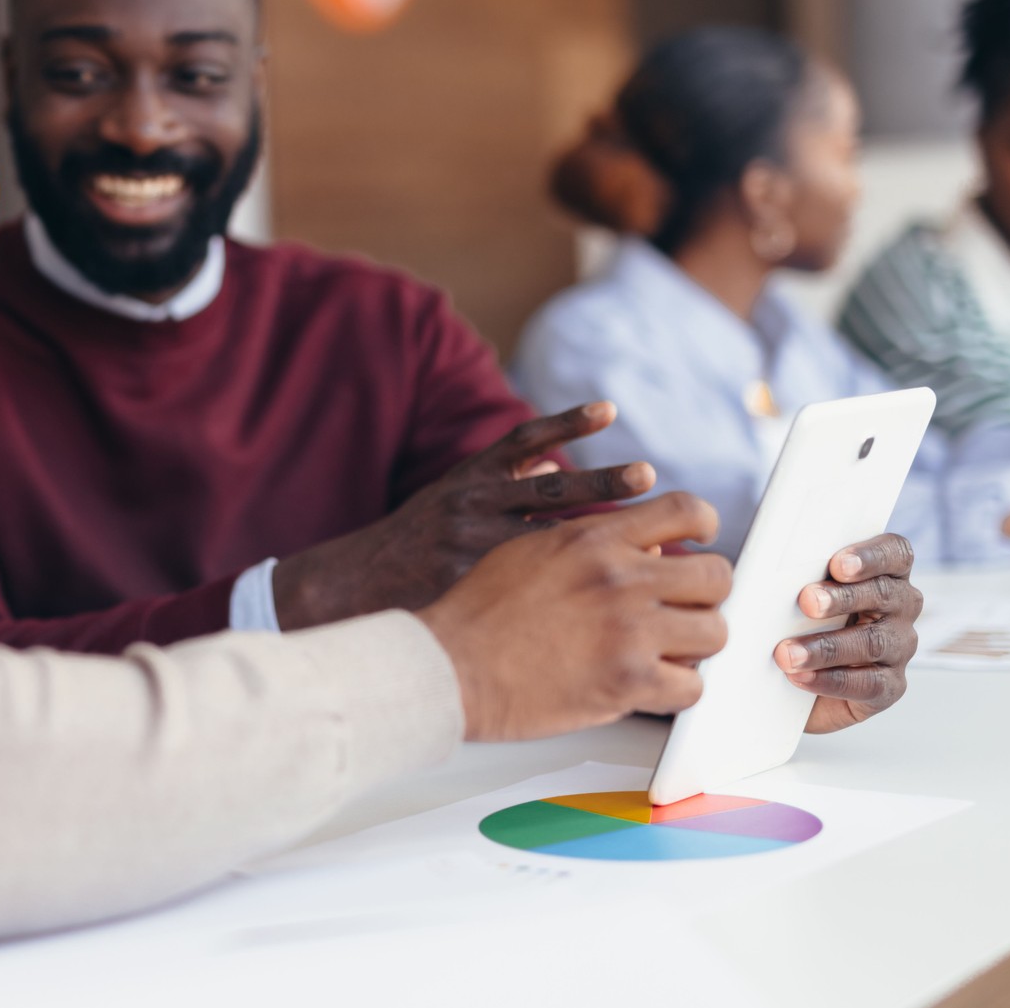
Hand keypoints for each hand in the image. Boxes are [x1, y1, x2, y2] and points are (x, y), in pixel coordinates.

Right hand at [270, 402, 652, 629]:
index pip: (521, 441)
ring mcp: (472, 549)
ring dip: (600, 539)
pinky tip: (610, 599)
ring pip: (547, 542)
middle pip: (547, 491)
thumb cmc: (417, 540)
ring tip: (651, 541)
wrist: (358, 582)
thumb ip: (501, 481)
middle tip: (648, 475)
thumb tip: (553, 464)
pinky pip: (530, 589)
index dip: (566, 424)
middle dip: (602, 484)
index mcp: (468, 479)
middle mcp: (471, 507)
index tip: (610, 410)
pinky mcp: (472, 589)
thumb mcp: (451, 498)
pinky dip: (573, 591)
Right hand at [419, 493, 730, 741]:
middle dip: (707, 594)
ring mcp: (627, 630)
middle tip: (689, 608)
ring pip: (714, 631)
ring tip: (671, 651)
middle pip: (715, 573)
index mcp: (593, 539)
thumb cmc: (477, 613)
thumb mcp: (528, 552)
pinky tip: (655, 687)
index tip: (705, 541)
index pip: (683, 510)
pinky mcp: (628, 681)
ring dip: (696, 644)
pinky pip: (693, 686)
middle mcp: (618, 577)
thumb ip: (588, 542)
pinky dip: (678, 690)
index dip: (705, 524)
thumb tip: (645, 546)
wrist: (449, 665)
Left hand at [773, 534, 921, 733]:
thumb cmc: (798, 621)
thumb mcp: (796, 592)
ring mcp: (898, 647)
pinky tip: (802, 676)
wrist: (791, 681)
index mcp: (884, 573)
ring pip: (872, 642)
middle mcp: (900, 607)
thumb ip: (794, 576)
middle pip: (883, 594)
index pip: (894, 553)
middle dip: (842, 597)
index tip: (838, 564)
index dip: (871, 556)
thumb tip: (758, 567)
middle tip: (807, 601)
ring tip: (788, 653)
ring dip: (826, 647)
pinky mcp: (890, 685)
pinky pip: (868, 683)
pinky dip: (830, 680)